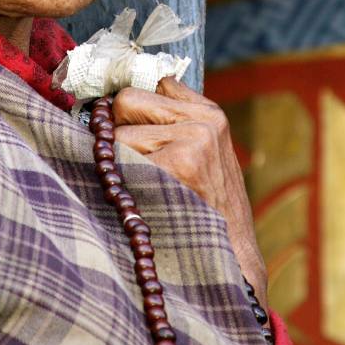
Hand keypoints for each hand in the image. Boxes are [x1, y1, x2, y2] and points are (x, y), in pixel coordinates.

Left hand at [112, 77, 269, 302]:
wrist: (230, 261)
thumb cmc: (206, 212)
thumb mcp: (204, 158)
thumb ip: (173, 124)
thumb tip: (117, 99)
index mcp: (210, 115)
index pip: (152, 83)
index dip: (131, 106)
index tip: (121, 124)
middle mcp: (204, 121)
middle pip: (126, 100)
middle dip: (117, 129)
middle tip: (128, 165)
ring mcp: (192, 140)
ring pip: (117, 132)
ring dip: (115, 159)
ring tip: (139, 188)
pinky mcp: (176, 164)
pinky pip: (117, 158)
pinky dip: (116, 180)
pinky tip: (137, 200)